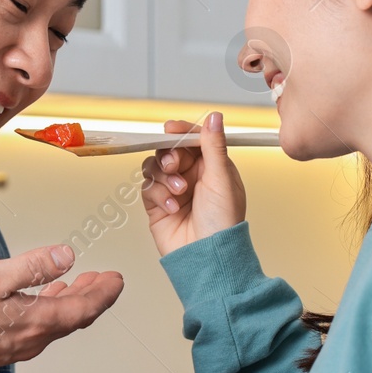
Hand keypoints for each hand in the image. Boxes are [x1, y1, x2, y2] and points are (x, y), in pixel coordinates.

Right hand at [0, 244, 123, 372]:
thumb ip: (34, 266)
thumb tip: (67, 256)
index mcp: (37, 321)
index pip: (86, 309)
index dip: (105, 293)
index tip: (116, 280)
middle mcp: (32, 339)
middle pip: (74, 319)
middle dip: (92, 297)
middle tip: (102, 280)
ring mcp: (16, 346)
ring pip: (55, 324)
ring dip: (70, 304)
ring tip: (76, 285)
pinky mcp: (0, 348)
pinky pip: (37, 329)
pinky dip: (48, 311)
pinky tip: (39, 301)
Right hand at [139, 112, 246, 256]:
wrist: (207, 255)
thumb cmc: (223, 224)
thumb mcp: (221, 178)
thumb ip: (213, 145)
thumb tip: (214, 117)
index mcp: (212, 166)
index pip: (192, 139)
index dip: (180, 132)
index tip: (171, 130)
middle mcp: (192, 176)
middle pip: (169, 150)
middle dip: (170, 157)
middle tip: (175, 167)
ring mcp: (173, 189)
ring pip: (155, 167)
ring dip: (164, 177)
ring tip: (178, 192)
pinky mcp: (157, 204)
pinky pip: (148, 187)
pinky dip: (158, 195)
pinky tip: (172, 207)